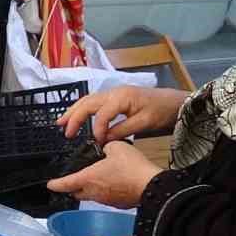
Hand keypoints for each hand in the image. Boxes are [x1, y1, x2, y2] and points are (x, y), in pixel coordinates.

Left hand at [47, 142, 160, 208]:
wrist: (152, 186)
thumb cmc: (133, 169)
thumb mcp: (116, 147)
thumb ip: (106, 146)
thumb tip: (105, 149)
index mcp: (88, 178)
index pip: (65, 184)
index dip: (56, 184)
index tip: (50, 185)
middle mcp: (94, 192)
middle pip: (76, 193)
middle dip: (72, 188)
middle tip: (72, 181)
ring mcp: (106, 200)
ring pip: (92, 196)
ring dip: (91, 189)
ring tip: (97, 178)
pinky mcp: (118, 204)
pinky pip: (107, 198)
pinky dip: (106, 192)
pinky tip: (115, 183)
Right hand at [57, 86, 189, 145]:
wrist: (174, 101)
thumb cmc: (161, 111)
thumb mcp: (144, 123)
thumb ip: (122, 131)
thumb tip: (103, 140)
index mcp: (121, 98)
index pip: (101, 114)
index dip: (96, 129)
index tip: (96, 142)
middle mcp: (113, 92)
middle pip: (88, 103)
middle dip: (74, 117)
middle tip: (65, 132)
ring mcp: (113, 93)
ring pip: (88, 100)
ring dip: (74, 111)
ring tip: (61, 122)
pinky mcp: (115, 96)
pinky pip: (94, 102)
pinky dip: (82, 109)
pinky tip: (76, 117)